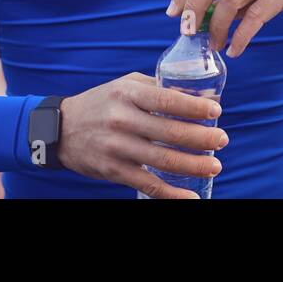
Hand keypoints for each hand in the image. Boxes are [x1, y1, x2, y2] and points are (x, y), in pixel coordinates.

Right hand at [55, 72, 228, 198]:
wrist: (60, 130)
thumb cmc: (100, 103)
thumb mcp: (124, 85)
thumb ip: (155, 88)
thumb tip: (196, 94)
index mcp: (128, 93)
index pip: (168, 100)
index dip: (195, 107)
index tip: (216, 111)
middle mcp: (122, 119)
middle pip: (170, 132)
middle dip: (203, 138)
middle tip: (222, 140)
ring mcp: (117, 147)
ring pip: (163, 160)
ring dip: (194, 165)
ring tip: (214, 166)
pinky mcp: (113, 171)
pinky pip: (148, 184)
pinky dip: (172, 194)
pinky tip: (192, 196)